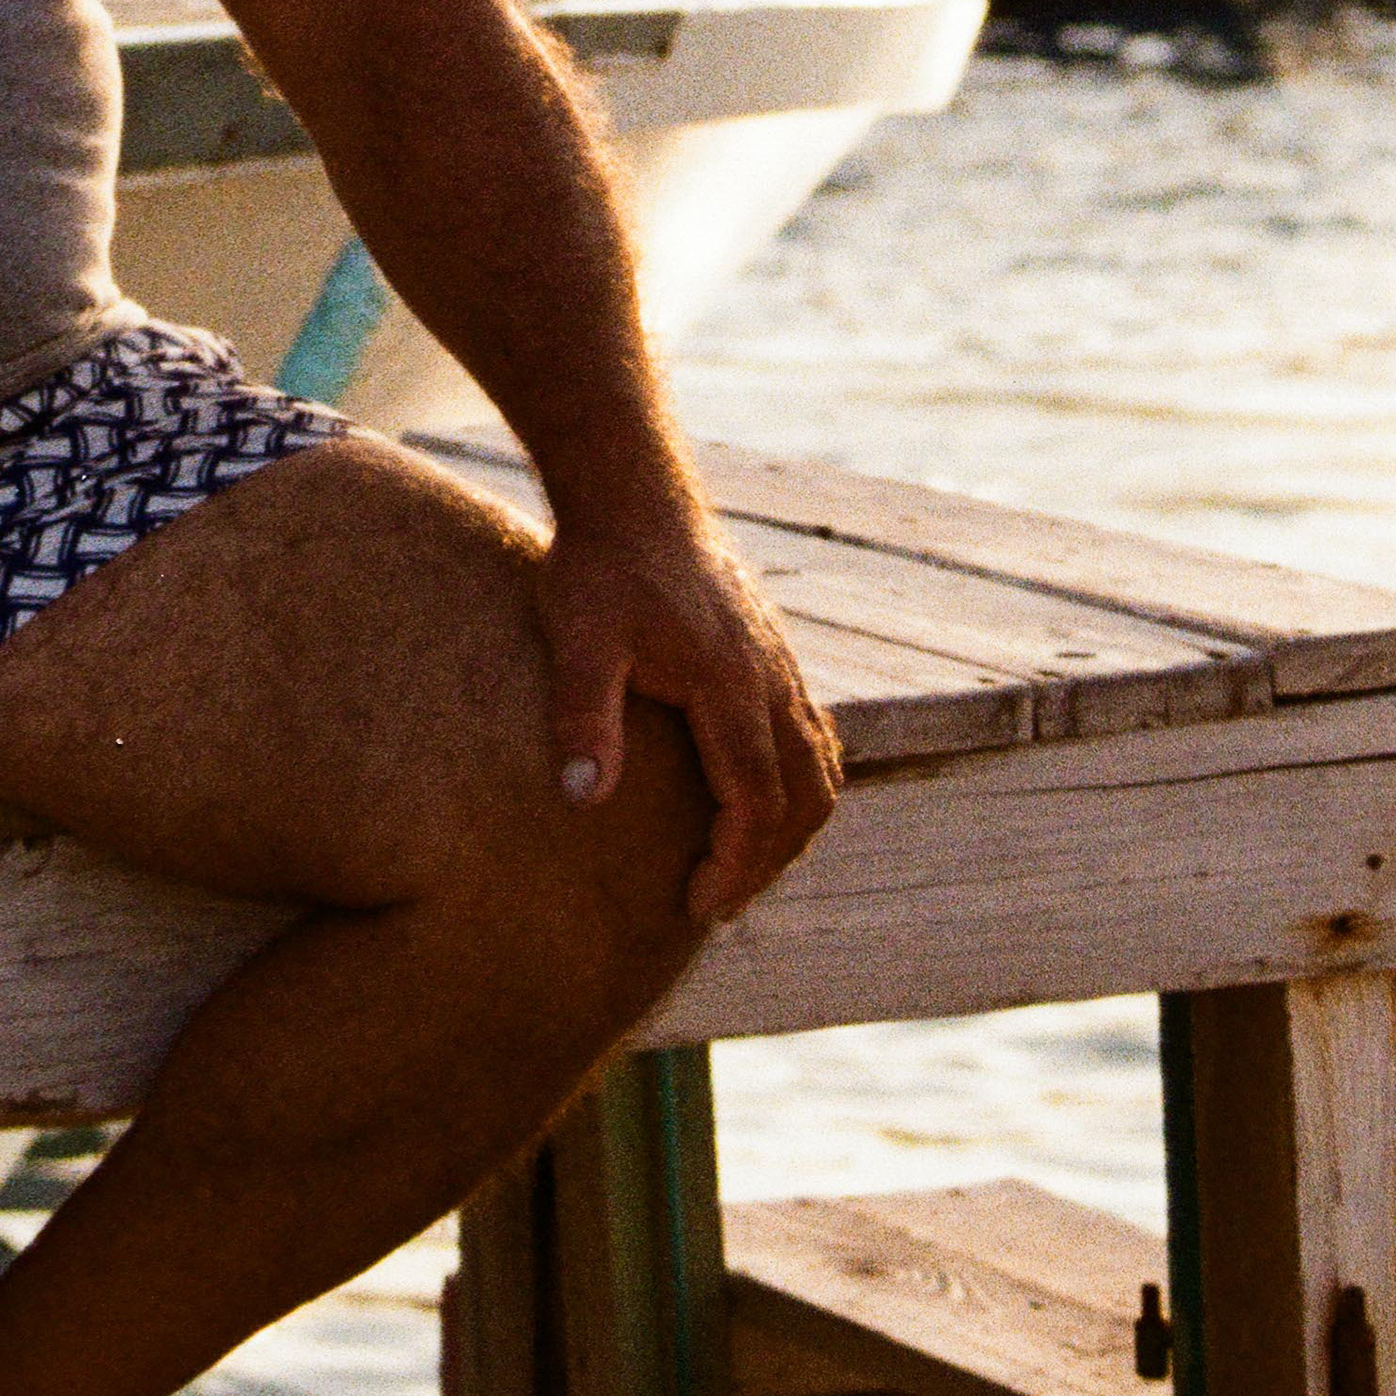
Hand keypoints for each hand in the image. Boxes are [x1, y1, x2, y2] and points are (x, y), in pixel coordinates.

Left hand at [531, 487, 842, 927]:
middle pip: (806, 795)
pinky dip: (796, 783)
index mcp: (731, 684)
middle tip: (720, 902)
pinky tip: (752, 797)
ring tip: (741, 864)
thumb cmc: (599, 564)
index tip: (698, 904)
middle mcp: (771, 678)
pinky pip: (809, 733)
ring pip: (819, 766)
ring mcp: (779, 662)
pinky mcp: (770, 652)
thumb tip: (582, 797)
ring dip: (790, 826)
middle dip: (771, 860)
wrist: (633, 490)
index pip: (756, 801)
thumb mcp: (576, 637)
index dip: (736, 864)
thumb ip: (582, 716)